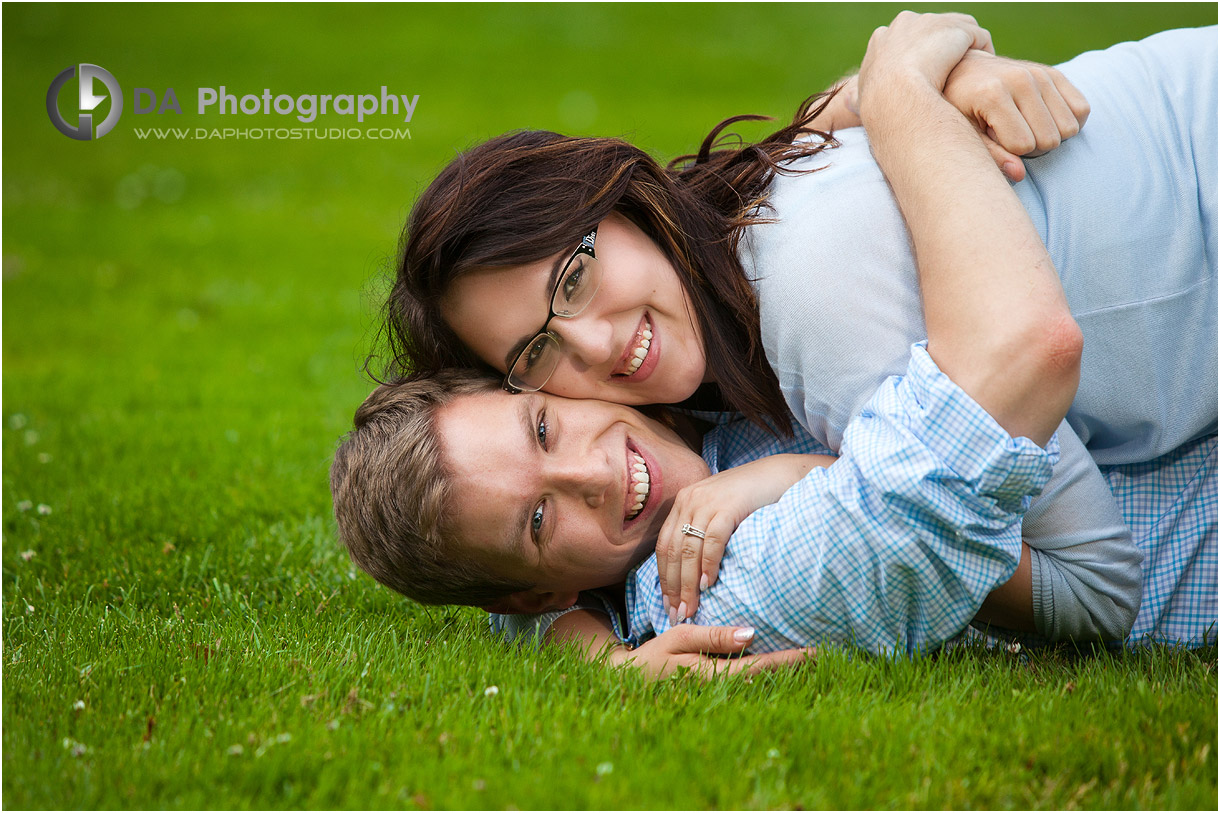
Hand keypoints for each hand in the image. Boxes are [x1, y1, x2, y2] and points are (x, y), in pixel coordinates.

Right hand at [608, 625, 814, 680]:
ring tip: (810, 658)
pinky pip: (747, 681)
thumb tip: (750, 634)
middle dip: (795, 667)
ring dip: (783, 670)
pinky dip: (765, 672)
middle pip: (767, 677)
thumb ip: (714, 637)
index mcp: (716, 674)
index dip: (791, 660)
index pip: (762, 666)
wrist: (630, 682)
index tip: (817, 652)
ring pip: (760, 682)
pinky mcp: (716, 690)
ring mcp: (720, 692)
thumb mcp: (679, 638)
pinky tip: (778, 663)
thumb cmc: (652, 656)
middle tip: (826, 654)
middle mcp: (723, 688)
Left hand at [656, 454, 831, 621]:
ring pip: (689, 549)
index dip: (664, 577)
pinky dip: (708, 564)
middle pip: (673, 550)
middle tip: (677, 614)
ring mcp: (707, 501)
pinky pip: (712, 540)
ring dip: (688, 582)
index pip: (664, 546)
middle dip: (673, 586)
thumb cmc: (752, 498)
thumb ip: (702, 530)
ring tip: (691, 607)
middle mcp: (690, 500)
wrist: (780, 473)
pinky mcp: (728, 505)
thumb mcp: (719, 510)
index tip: (667, 604)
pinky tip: (708, 583)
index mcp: (684, 502)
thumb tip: (693, 570)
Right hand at [857, 11, 993, 109]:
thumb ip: (858, 97)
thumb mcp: (862, 100)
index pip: (908, 40)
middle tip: (953, 79)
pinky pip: (978, 38)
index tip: (926, 80)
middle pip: (935, 31)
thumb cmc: (878, 105)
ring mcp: (933, 22)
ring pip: (959, 32)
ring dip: (966, 51)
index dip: (919, 59)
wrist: (895, 96)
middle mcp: (907, 22)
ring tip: (973, 76)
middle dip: (944, 51)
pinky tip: (983, 74)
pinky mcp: (957, 28)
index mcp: (883, 38)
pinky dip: (982, 54)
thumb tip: (849, 100)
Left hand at [943, 51, 1089, 181]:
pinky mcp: (1054, 74)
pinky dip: (1068, 123)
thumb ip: (991, 155)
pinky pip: (1081, 110)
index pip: (1022, 146)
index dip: (1010, 153)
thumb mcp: (965, 134)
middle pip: (1049, 140)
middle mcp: (1020, 80)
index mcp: (992, 95)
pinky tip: (1044, 121)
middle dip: (1032, 149)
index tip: (994, 139)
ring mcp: (1040, 74)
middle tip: (1010, 136)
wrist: (965, 70)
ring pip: (1068, 128)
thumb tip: (1020, 175)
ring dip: (1049, 136)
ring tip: (1024, 126)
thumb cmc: (960, 108)